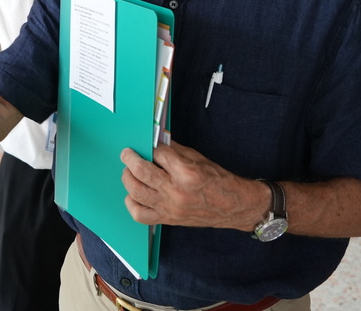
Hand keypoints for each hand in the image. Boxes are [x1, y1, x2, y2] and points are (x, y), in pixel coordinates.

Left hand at [120, 142, 262, 229]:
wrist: (233, 206)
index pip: (158, 153)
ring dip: (128, 178)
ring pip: (136, 192)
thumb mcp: (199, 159)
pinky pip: (140, 215)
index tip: (149, 146)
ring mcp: (170, 207)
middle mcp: (176, 191)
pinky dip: (132, 203)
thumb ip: (175, 151)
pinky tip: (133, 195)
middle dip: (130, 158)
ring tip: (129, 171)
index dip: (152, 147)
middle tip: (127, 154)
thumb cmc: (219, 181)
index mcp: (187, 173)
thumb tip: (156, 142)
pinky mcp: (168, 219)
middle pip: (141, 171)